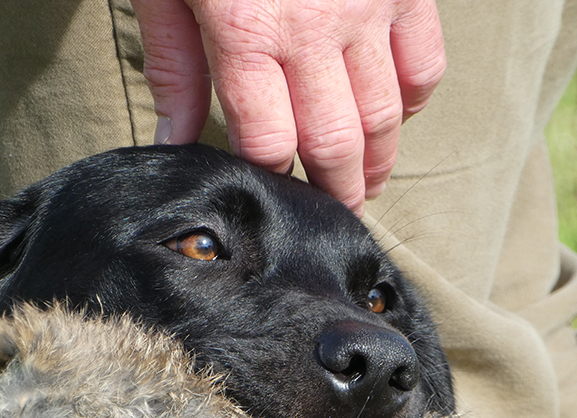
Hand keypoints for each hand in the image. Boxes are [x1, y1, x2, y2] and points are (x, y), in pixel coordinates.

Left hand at [131, 0, 445, 214]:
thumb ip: (175, 68)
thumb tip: (176, 144)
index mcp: (246, 32)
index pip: (269, 144)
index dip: (275, 178)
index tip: (277, 194)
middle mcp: (313, 30)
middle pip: (334, 144)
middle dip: (336, 192)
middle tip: (335, 216)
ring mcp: (367, 6)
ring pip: (384, 115)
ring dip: (378, 161)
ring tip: (366, 185)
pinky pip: (423, 64)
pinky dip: (413, 100)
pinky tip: (394, 115)